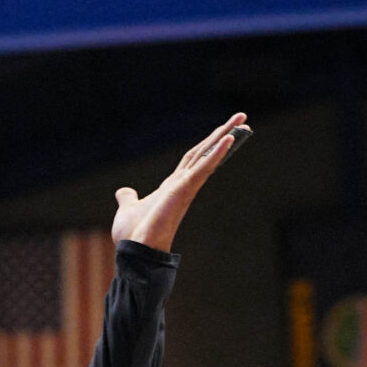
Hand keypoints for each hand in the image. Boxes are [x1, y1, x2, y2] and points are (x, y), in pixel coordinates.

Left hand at [111, 113, 249, 252]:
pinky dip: (215, 153)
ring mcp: (185, 186)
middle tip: (242, 117)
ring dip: (225, 137)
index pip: (193, 158)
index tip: (223, 132)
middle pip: (205, 152)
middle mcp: (182, 184)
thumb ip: (128, 198)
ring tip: (243, 121)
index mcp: (172, 186)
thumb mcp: (128, 209)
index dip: (207, 144)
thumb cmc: (133, 234)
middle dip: (223, 133)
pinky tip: (228, 138)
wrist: (134, 249)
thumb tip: (123, 192)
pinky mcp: (184, 190)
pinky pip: (203, 168)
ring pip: (207, 156)